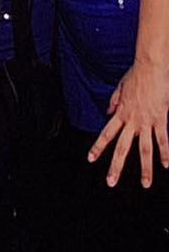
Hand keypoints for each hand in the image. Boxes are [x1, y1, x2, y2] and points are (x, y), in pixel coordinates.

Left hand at [88, 60, 168, 187]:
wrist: (151, 67)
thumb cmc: (137, 75)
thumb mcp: (119, 88)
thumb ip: (114, 101)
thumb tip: (108, 112)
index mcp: (120, 113)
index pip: (106, 134)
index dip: (98, 147)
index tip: (90, 159)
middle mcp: (131, 120)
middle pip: (122, 148)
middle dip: (116, 166)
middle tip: (111, 182)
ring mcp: (146, 121)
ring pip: (144, 150)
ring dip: (145, 168)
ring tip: (145, 184)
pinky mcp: (161, 118)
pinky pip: (163, 139)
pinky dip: (165, 153)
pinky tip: (166, 165)